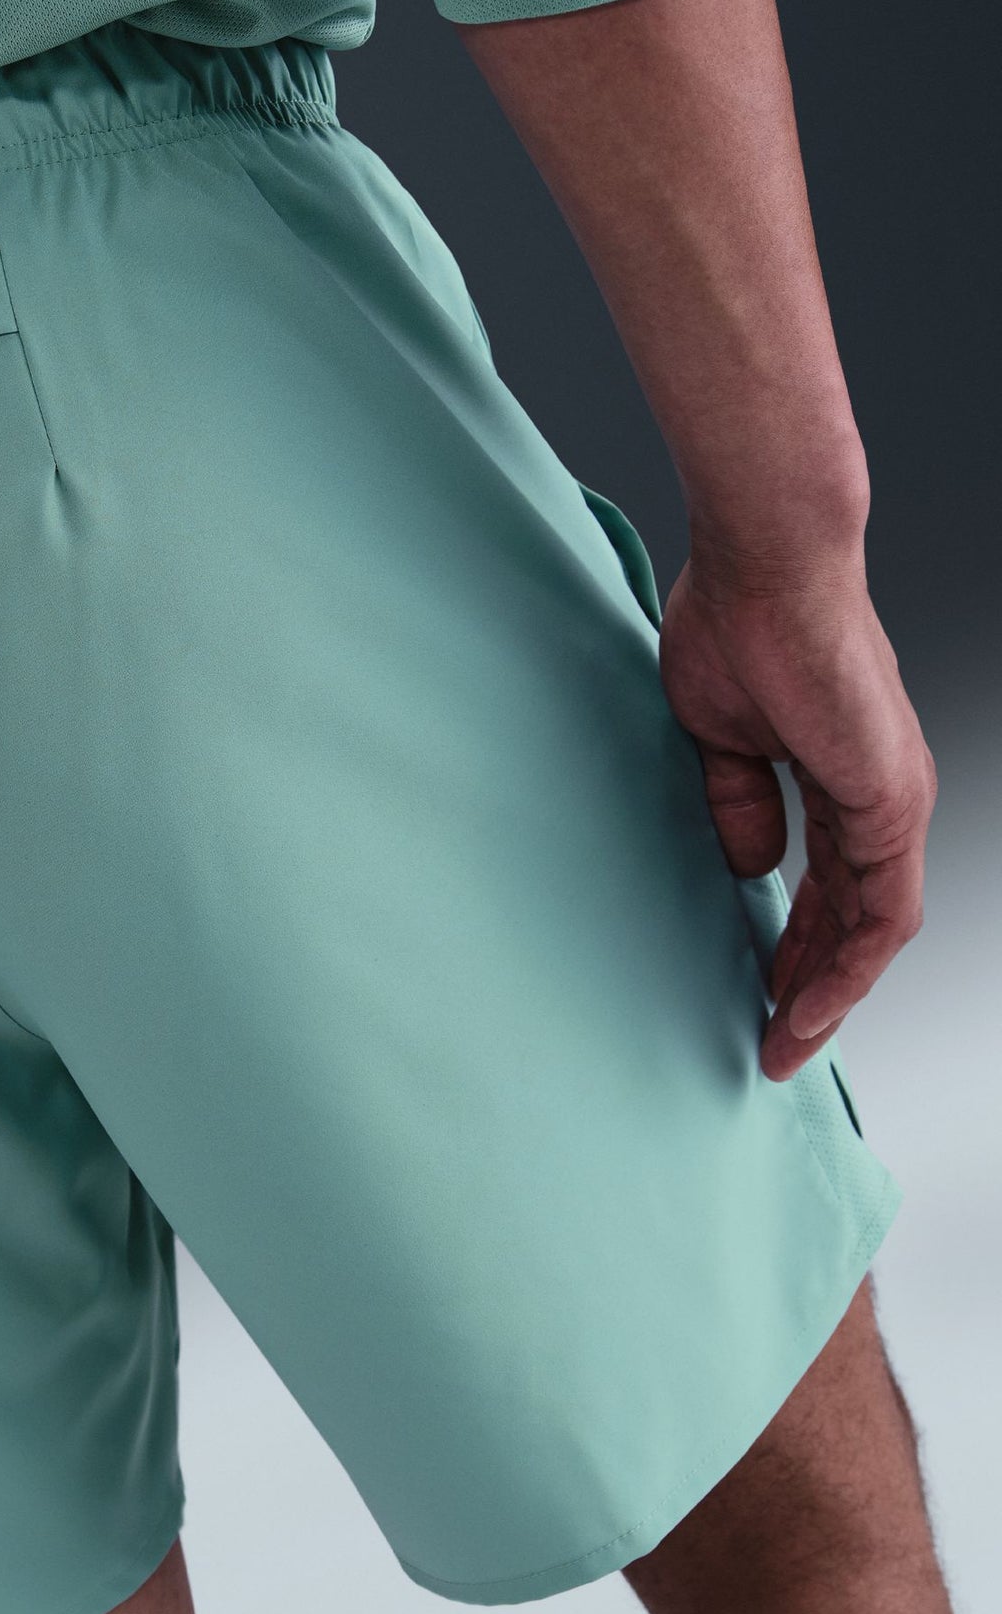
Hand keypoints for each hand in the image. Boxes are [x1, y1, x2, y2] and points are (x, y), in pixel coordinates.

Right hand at [657, 549, 935, 1079]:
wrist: (767, 570)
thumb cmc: (734, 627)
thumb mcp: (720, 738)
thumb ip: (740, 803)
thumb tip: (750, 864)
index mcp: (843, 774)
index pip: (832, 882)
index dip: (797, 941)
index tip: (758, 989)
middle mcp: (882, 795)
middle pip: (858, 918)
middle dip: (814, 985)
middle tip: (773, 1039)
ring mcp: (894, 802)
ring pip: (876, 928)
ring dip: (831, 994)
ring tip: (784, 1043)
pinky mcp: (892, 806)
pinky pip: (882, 914)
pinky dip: (847, 967)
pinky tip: (806, 1004)